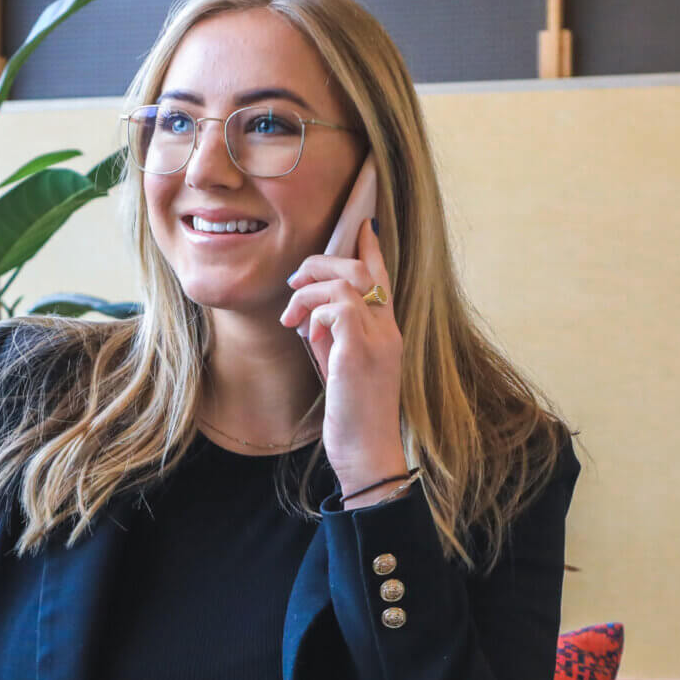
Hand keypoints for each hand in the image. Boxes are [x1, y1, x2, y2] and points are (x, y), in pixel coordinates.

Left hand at [278, 208, 406, 493]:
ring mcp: (378, 340)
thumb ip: (333, 337)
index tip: (361, 225)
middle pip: (360, 269)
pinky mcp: (360, 353)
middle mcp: (388, 330)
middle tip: (293, 282)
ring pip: (346, 282)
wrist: (367, 454)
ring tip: (291, 315)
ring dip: (309, 291)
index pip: (382, 277)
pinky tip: (306, 333)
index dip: (370, 248)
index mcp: (387, 332)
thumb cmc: (352, 416)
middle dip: (321, 264)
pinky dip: (315, 313)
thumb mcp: (341, 368)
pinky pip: (338, 308)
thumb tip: (312, 316)